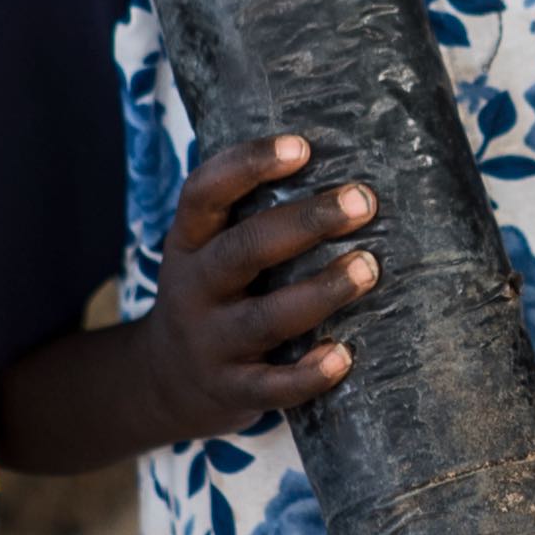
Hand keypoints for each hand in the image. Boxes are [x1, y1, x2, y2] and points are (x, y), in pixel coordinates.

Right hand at [135, 135, 379, 435]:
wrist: (166, 381)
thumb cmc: (214, 297)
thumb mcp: (208, 252)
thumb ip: (253, 219)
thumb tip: (342, 177)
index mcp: (189, 242)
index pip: (205, 192)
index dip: (248, 165)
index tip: (301, 145)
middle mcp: (194, 288)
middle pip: (244, 249)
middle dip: (305, 222)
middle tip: (361, 202)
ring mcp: (210, 342)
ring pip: (265, 317)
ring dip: (321, 291)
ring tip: (368, 268)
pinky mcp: (230, 389)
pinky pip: (271, 386)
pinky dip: (308, 375)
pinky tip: (343, 356)